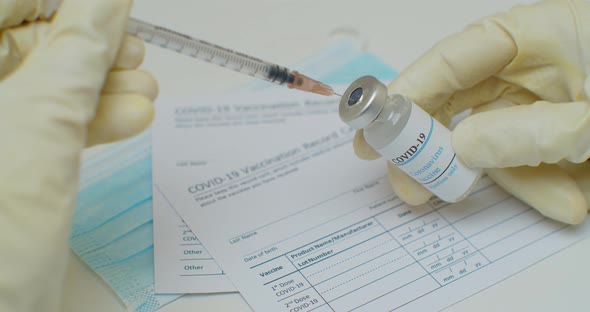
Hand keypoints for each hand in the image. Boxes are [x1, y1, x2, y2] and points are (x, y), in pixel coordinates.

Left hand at [0, 0, 156, 310]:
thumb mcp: (37, 134)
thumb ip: (76, 56)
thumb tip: (107, 4)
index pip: (5, 4)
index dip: (64, 3)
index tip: (111, 8)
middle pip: (16, 44)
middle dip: (85, 47)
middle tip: (132, 51)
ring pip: (32, 88)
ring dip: (97, 88)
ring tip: (143, 92)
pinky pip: (36, 128)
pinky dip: (84, 122)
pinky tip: (128, 119)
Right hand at [355, 0, 589, 223]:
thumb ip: (526, 131)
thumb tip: (459, 147)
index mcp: (535, 37)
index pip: (454, 57)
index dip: (410, 89)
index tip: (376, 126)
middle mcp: (529, 68)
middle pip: (457, 100)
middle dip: (433, 145)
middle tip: (407, 182)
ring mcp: (542, 104)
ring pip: (494, 142)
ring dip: (510, 179)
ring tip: (558, 203)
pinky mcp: (555, 138)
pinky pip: (528, 163)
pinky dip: (541, 188)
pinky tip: (570, 202)